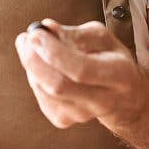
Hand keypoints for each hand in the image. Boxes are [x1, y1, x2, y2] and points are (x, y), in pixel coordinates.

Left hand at [15, 19, 147, 129]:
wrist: (123, 98)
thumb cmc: (110, 59)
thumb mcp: (102, 38)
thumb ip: (74, 32)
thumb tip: (46, 28)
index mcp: (118, 75)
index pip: (81, 69)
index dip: (54, 51)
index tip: (35, 34)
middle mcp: (102, 101)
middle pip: (58, 86)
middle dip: (34, 60)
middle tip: (25, 38)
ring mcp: (81, 115)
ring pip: (44, 89)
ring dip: (31, 65)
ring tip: (33, 47)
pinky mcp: (63, 120)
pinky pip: (39, 96)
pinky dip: (35, 77)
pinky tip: (42, 67)